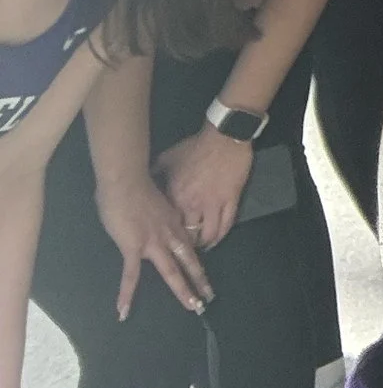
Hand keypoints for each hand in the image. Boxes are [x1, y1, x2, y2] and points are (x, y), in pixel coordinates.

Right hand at [95, 173, 211, 315]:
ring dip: (183, 290)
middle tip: (209, 298)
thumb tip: (154, 215)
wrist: (127, 180)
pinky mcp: (134, 248)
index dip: (196, 259)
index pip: (188, 245)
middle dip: (200, 280)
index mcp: (174, 222)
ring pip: (172, 271)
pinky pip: (130, 275)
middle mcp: (170, 234)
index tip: (202, 272)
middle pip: (189, 261)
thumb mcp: (158, 198)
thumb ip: (158, 211)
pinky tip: (124, 310)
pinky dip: (127, 294)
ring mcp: (153, 243)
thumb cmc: (138, 185)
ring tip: (192, 307)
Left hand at [156, 127, 253, 250]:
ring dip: (204, 243)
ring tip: (200, 247)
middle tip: (182, 250)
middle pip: (188, 234)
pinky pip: (226, 224)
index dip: (166, 235)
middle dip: (185, 245)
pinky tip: (216, 240)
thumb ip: (156, 171)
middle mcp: (194, 206)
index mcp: (176, 197)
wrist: (224, 137)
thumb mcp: (168, 157)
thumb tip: (146, 179)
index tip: (164, 240)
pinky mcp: (231, 200)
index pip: (169, 224)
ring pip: (208, 234)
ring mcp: (214, 204)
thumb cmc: (195, 147)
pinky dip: (221, 235)